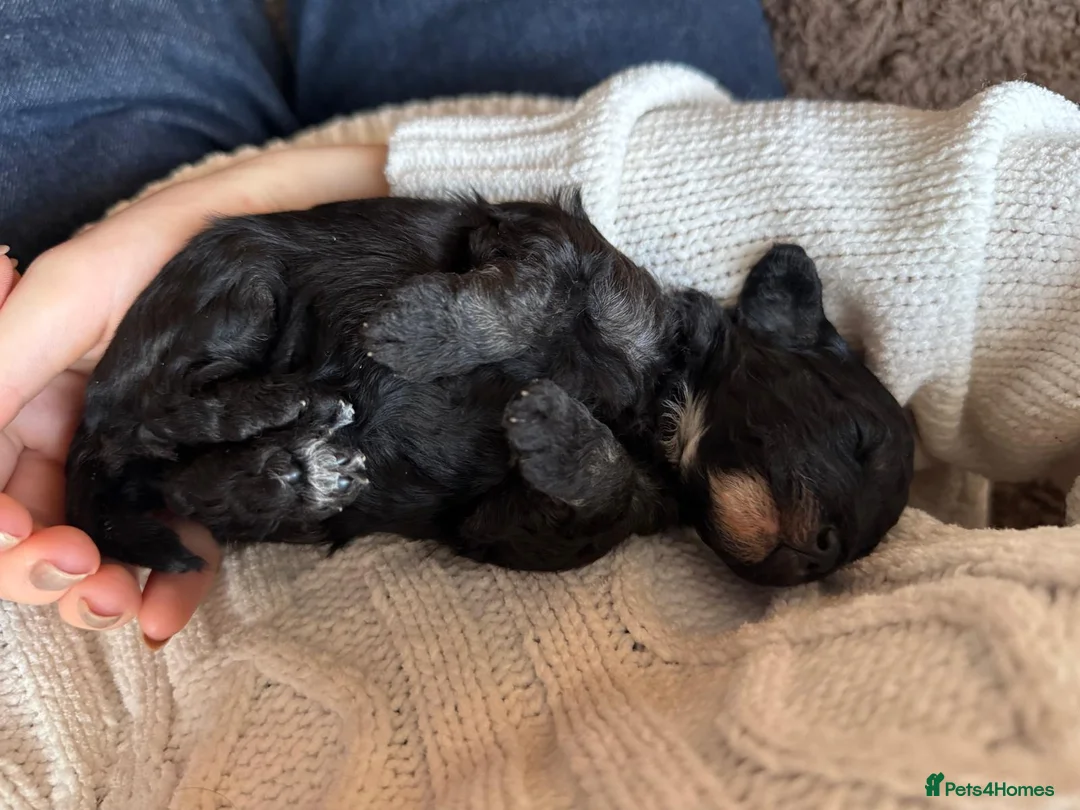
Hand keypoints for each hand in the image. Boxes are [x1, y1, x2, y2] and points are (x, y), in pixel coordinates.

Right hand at [0, 145, 388, 643]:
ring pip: (96, 547)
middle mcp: (74, 429)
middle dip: (42, 568)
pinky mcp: (201, 471)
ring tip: (124, 605)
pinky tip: (167, 615)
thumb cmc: (180, 245)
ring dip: (97, 589)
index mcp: (26, 387)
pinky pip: (174, 537)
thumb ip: (3, 360)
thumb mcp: (77, 289)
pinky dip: (166, 582)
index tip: (17, 536)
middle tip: (85, 575)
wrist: (291, 234)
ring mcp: (139, 456)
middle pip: (31, 527)